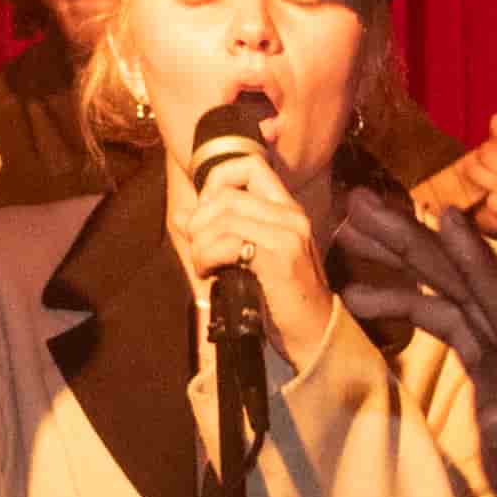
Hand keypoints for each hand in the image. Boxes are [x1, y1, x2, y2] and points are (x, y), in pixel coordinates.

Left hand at [170, 149, 337, 363]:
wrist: (314, 332)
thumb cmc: (281, 298)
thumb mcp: (250, 258)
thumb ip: (216, 233)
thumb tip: (181, 215)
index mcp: (286, 209)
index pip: (249, 165)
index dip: (217, 180)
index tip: (206, 214)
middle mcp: (290, 215)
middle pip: (226, 195)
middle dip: (199, 222)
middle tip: (200, 249)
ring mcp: (287, 234)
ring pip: (221, 219)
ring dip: (200, 245)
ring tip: (204, 267)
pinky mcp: (279, 257)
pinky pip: (227, 243)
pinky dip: (207, 258)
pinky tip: (210, 274)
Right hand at [335, 191, 496, 496]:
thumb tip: (496, 399)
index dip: (481, 267)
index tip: (445, 218)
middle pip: (483, 298)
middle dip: (429, 249)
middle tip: (366, 208)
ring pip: (467, 310)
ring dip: (415, 273)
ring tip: (355, 242)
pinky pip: (462, 337)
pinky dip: (420, 312)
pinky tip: (374, 302)